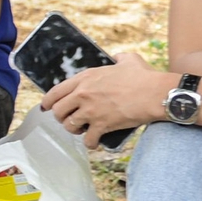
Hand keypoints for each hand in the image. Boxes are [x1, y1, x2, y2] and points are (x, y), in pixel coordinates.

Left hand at [44, 53, 171, 147]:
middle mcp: (83, 94)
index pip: (55, 92)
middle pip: (58, 111)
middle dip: (62, 117)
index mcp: (85, 78)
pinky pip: (88, 140)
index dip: (48, 102)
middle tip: (70, 119)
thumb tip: (116, 57)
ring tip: (83, 130)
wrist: (155, 93)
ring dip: (75, 130)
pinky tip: (95, 142)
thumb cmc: (143, 76)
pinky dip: (91, 143)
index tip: (46, 107)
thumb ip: (118, 57)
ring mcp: (91, 111)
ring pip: (70, 126)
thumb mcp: (128, 60)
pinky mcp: (102, 125)